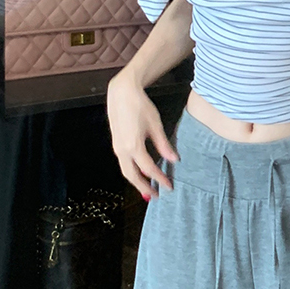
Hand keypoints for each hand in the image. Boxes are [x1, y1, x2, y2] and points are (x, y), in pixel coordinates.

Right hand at [106, 71, 179, 199]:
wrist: (122, 93)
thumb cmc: (139, 105)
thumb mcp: (155, 125)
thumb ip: (163, 145)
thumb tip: (173, 160)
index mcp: (133, 146)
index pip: (149, 169)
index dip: (159, 179)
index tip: (169, 186)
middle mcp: (122, 149)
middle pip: (132, 175)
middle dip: (143, 187)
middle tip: (156, 196)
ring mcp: (117, 146)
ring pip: (126, 170)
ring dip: (137, 181)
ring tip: (148, 187)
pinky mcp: (116, 142)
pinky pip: (123, 162)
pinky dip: (132, 170)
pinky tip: (141, 171)